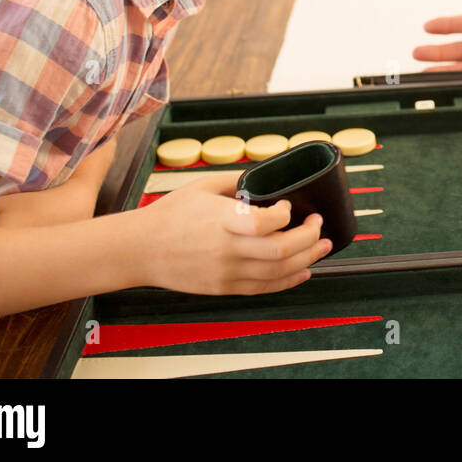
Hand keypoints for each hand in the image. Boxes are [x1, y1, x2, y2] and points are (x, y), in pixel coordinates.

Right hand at [133, 171, 331, 295]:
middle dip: (309, 238)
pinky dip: (288, 280)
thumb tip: (266, 174)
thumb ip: (237, 180)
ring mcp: (226, 273)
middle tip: (318, 225)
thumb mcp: (202, 186)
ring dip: (307, 259)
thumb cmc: (169, 215)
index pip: (265, 223)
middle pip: (280, 251)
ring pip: (278, 272)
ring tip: (322, 246)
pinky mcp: (224, 287)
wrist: (140, 250)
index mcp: (222, 221)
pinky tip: (303, 270)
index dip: (285, 214)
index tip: (288, 205)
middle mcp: (226, 250)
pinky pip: (264, 288)